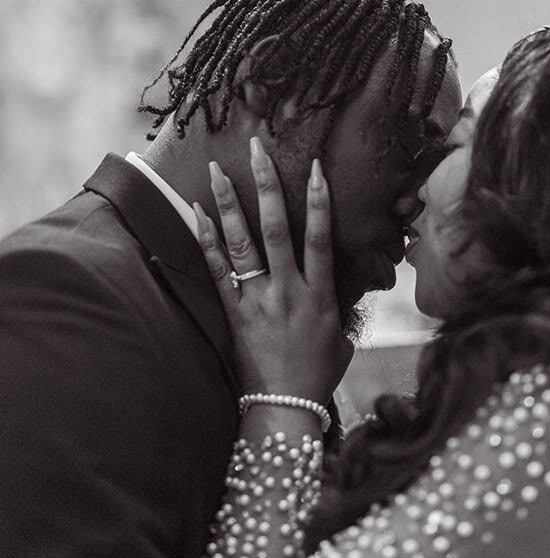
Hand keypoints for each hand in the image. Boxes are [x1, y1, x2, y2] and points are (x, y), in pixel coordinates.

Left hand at [195, 140, 352, 403]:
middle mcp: (288, 292)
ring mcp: (258, 301)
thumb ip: (340, 302)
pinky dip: (207, 241)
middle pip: (276, 228)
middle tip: (257, 149)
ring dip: (228, 204)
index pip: (320, 238)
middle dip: (267, 185)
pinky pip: (217, 271)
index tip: (315, 166)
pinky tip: (197, 214)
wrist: (285, 408)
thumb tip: (343, 281)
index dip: (319, 200)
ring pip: (242, 243)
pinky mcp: (234, 314)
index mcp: (321, 295)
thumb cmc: (318, 375)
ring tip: (216, 170)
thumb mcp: (342, 336)